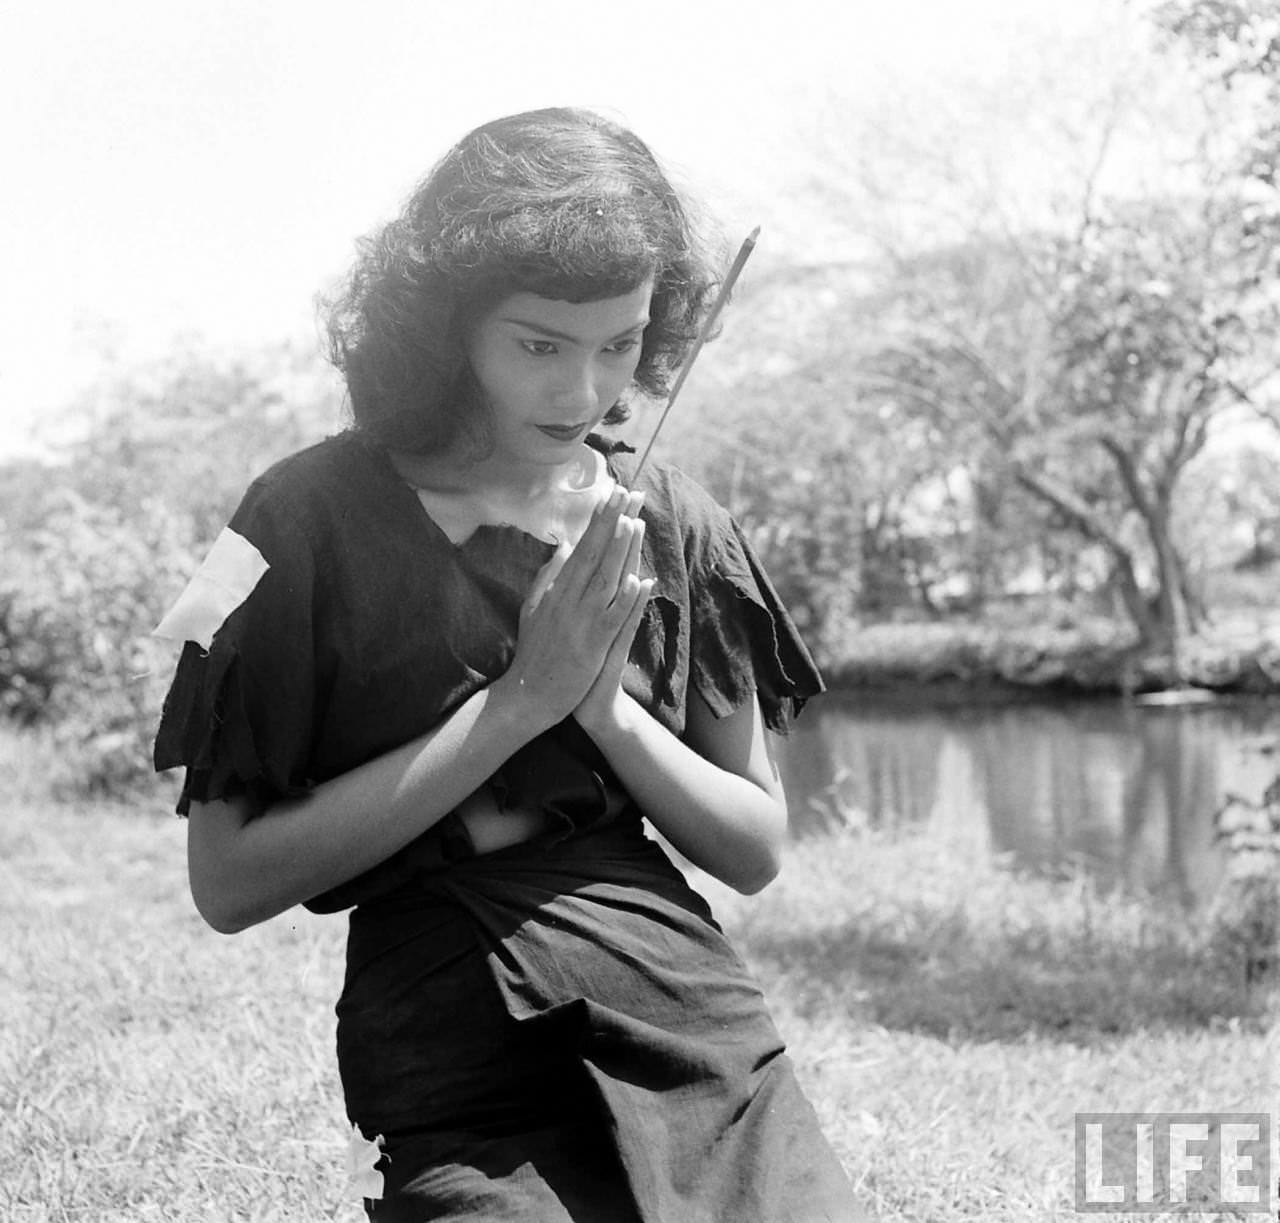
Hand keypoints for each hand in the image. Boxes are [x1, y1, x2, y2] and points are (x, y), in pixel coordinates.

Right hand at [497, 487, 648, 728]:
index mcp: (556, 590)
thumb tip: (567, 545)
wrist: (527, 695)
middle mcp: (567, 600)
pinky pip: (611, 618)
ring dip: (619, 550)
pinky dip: (625, 599)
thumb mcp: (534, 607)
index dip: (598, 520)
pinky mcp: (592, 646)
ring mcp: (581, 622)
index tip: (612, 494)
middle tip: (628, 492)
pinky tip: (637, 579)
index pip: (582, 547)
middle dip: (612, 522)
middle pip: (595, 554)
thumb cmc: (534, 651)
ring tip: (632, 520)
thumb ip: (550, 575)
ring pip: (605, 580)